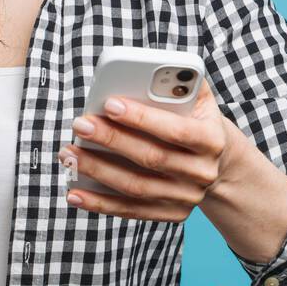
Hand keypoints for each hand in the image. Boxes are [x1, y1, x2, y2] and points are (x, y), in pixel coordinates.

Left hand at [57, 78, 248, 221]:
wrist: (217, 161)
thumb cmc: (194, 120)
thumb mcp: (198, 98)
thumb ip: (179, 82)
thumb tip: (147, 71)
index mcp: (212, 139)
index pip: (175, 129)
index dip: (142, 118)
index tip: (109, 104)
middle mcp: (202, 172)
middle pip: (151, 158)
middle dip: (111, 139)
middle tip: (80, 124)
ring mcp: (187, 197)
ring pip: (136, 187)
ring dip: (98, 171)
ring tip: (69, 154)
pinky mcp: (171, 214)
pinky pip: (131, 211)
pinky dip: (100, 204)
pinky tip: (75, 193)